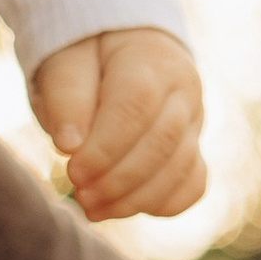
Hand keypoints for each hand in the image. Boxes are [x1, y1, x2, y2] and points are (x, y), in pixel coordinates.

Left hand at [30, 27, 206, 224]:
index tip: (74, 171)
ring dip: (135, 198)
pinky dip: (162, 204)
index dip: (106, 147)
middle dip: (118, 178)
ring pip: (181, 168)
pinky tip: (122, 207)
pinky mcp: (194, 148)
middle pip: (162, 141)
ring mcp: (194, 121)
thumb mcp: (65, 64)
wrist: (120, 52)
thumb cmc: (86, 59)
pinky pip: (193, 185)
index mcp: (150, 58)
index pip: (137, 105)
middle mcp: (183, 89)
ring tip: (92, 207)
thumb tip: (69, 146)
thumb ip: (65, 98)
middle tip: (80, 194)